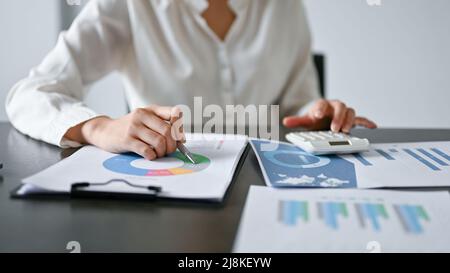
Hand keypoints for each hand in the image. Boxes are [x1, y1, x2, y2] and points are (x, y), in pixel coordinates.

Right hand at [65, 105, 184, 159]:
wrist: (105, 131)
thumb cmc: (131, 128)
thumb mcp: (146, 120)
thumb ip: (163, 126)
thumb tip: (181, 140)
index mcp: (151, 109)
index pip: (174, 112)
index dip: (180, 127)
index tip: (180, 138)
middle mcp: (142, 115)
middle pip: (168, 131)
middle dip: (172, 144)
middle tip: (169, 150)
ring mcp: (133, 127)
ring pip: (159, 141)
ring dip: (162, 152)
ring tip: (158, 154)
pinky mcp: (126, 140)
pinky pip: (146, 150)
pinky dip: (152, 156)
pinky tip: (150, 155)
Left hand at [283, 99, 376, 132]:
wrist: (323, 117)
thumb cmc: (315, 118)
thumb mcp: (305, 120)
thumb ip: (296, 121)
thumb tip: (285, 121)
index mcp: (323, 105)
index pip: (322, 104)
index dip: (320, 109)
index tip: (317, 115)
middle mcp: (335, 107)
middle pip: (340, 107)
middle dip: (338, 117)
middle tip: (334, 128)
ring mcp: (344, 113)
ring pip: (350, 112)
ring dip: (349, 121)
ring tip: (345, 131)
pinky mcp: (351, 120)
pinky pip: (361, 119)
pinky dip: (367, 122)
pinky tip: (373, 126)